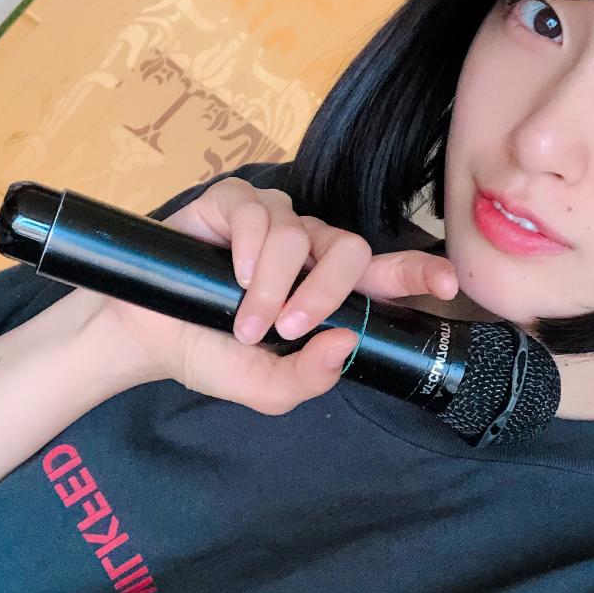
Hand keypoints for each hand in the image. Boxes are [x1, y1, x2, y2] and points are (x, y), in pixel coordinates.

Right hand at [82, 176, 458, 414]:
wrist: (146, 340)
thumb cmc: (213, 355)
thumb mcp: (264, 388)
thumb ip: (308, 379)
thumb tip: (344, 344)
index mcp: (325, 291)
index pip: (383, 276)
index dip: (417, 274)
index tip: (447, 284)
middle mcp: (307, 250)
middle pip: (348, 249)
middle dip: (327, 291)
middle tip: (290, 328)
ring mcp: (272, 223)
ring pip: (299, 234)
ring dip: (273, 285)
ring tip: (244, 320)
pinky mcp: (232, 204)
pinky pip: (257, 211)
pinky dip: (251, 247)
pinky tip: (233, 272)